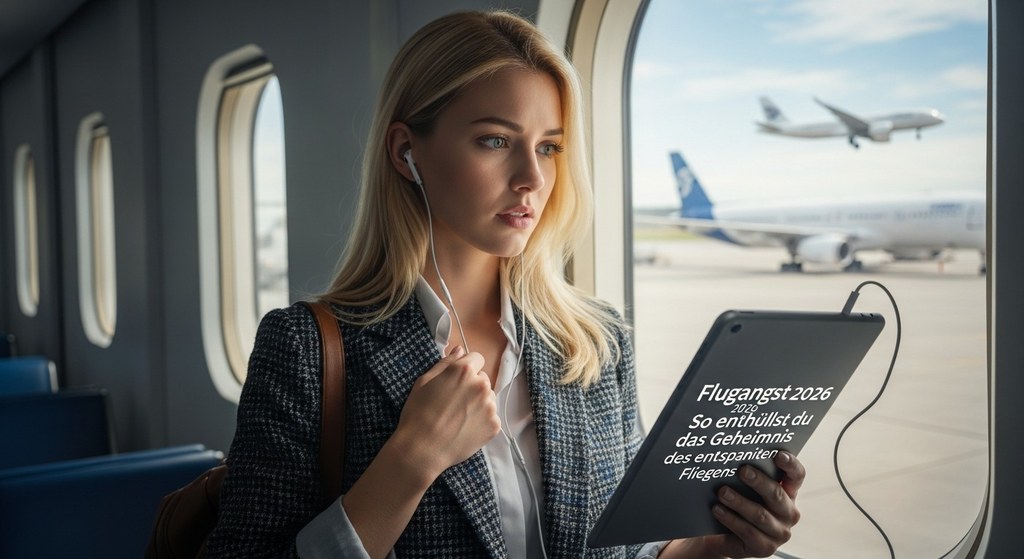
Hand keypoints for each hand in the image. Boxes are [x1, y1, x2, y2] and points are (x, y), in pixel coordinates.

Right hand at [393, 346, 500, 477]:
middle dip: (472, 386)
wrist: (422, 449)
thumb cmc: (418, 413)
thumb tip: (460, 349)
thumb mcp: (424, 381)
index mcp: (464, 370)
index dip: (466, 368)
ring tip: (458, 417)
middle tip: (454, 402)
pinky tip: (464, 428)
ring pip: (488, 397)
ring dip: (478, 403)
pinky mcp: (494, 425)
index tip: (456, 381)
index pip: (476, 358)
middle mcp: (481, 385)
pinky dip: (481, 421)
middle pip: (483, 379)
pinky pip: (490, 416)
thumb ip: (445, 362)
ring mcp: (490, 406)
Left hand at [663, 451, 804, 558]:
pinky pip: (748, 532)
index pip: (797, 476)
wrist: (726, 536)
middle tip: (742, 470)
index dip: (791, 464)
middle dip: (759, 481)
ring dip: (740, 502)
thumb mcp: (746, 488)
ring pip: (761, 515)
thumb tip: (734, 454)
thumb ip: (748, 473)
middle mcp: (789, 513)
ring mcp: (779, 532)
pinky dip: (731, 520)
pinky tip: (717, 510)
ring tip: (722, 492)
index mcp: (789, 493)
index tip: (778, 454)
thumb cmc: (739, 503)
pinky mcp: (765, 548)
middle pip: (777, 494)